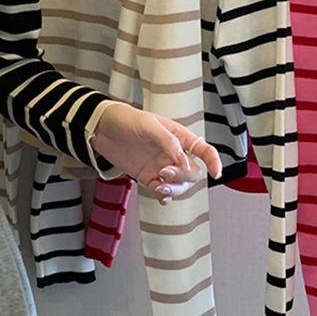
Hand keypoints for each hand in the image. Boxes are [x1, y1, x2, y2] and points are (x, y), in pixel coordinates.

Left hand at [91, 102, 222, 204]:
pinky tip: (160, 196)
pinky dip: (164, 196)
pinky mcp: (148, 176)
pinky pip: (162, 191)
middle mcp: (173, 153)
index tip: (216, 173)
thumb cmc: (125, 119)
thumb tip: (183, 162)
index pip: (203, 149)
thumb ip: (168, 142)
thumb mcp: (148, 125)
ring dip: (174, 189)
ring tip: (159, 185)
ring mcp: (161, 166)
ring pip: (180, 185)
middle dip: (183, 177)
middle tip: (165, 173)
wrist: (101, 128)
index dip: (213, 161)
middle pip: (192, 172)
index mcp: (178, 136)